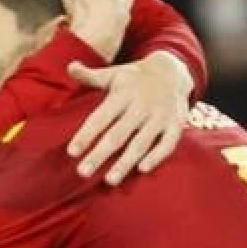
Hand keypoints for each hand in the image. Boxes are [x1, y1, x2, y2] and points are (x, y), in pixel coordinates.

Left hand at [66, 51, 193, 184]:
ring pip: (141, 143)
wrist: (172, 71)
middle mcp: (141, 106)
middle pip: (118, 134)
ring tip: (109, 181)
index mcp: (122, 95)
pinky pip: (168, 144)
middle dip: (100, 154)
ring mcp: (160, 116)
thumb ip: (91, 76)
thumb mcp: (113, 74)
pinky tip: (142, 170)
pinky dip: (157, 157)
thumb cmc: (134, 78)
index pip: (100, 117)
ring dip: (125, 163)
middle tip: (83, 172)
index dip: (86, 135)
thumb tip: (70, 66)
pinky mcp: (176, 125)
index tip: (71, 152)